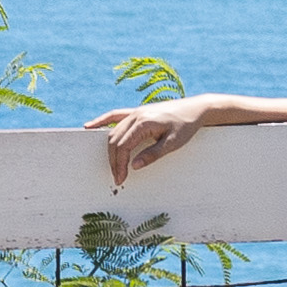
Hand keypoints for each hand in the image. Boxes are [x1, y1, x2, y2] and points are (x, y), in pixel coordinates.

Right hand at [94, 97, 221, 183]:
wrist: (196, 108)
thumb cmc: (186, 125)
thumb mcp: (173, 143)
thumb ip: (153, 154)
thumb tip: (134, 166)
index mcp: (144, 122)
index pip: (123, 146)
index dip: (119, 164)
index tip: (120, 179)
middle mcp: (136, 115)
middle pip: (114, 140)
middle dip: (113, 161)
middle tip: (118, 178)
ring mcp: (135, 112)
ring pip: (113, 131)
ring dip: (110, 149)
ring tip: (113, 166)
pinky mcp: (137, 111)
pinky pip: (115, 116)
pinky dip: (101, 122)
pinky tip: (89, 127)